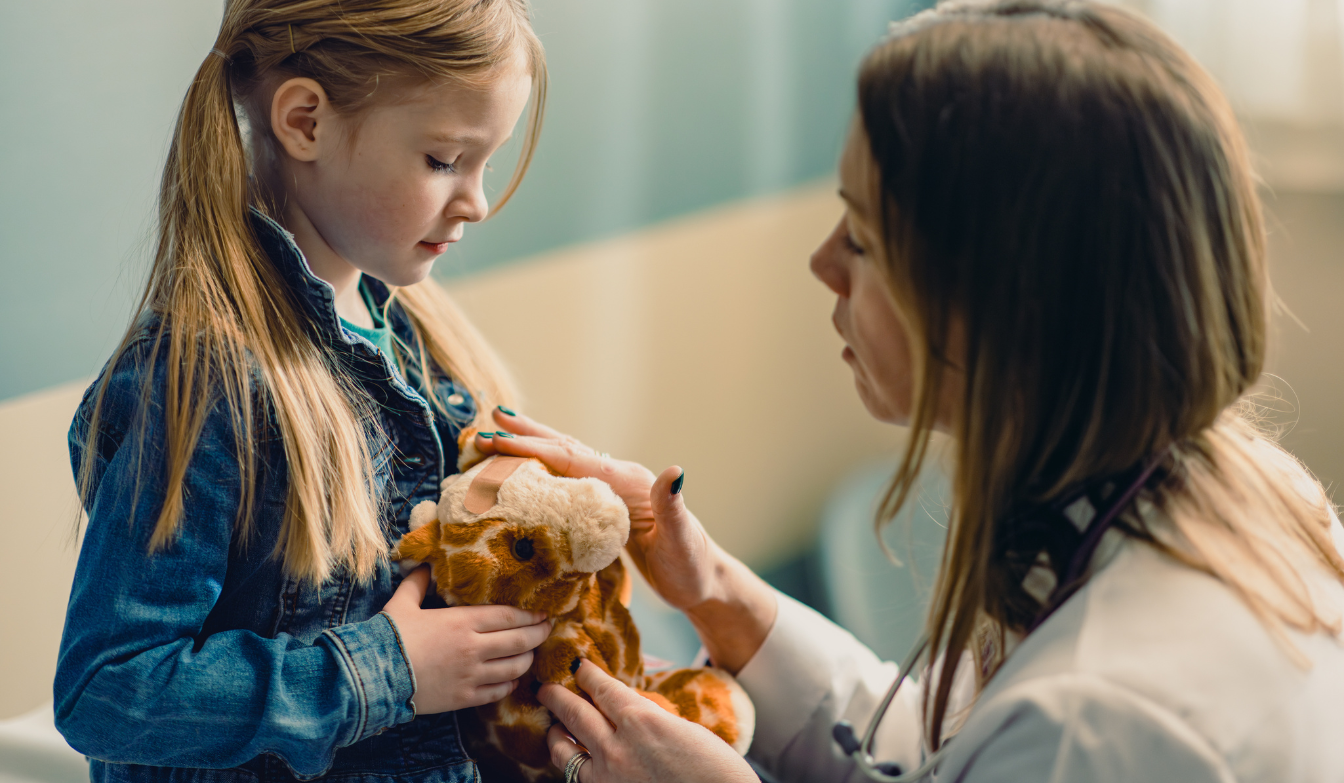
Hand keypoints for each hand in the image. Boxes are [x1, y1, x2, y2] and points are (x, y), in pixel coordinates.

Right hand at [381, 567, 551, 713]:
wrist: (372, 677)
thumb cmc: (387, 637)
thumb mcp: (402, 603)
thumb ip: (417, 582)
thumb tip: (423, 563)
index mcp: (462, 621)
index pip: (509, 616)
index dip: (530, 614)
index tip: (543, 612)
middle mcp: (473, 648)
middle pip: (519, 641)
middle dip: (539, 634)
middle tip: (548, 629)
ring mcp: (471, 675)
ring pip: (514, 667)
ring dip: (528, 659)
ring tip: (532, 653)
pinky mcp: (464, 698)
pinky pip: (498, 692)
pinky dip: (510, 684)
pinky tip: (512, 678)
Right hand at [480, 407, 776, 672]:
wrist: (704, 579)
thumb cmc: (692, 566)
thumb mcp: (682, 541)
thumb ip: (673, 507)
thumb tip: (675, 471)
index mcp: (628, 482)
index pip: (573, 460)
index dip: (534, 449)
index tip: (497, 440)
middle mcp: (620, 477)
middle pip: (565, 449)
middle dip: (526, 436)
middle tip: (487, 423)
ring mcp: (614, 489)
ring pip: (565, 459)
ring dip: (531, 445)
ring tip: (498, 433)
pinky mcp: (608, 504)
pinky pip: (568, 479)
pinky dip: (543, 468)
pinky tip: (525, 471)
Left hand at [539, 660, 756, 782]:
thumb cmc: (713, 769)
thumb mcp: (680, 729)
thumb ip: (647, 717)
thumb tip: (626, 709)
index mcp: (641, 719)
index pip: (602, 688)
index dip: (587, 674)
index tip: (578, 666)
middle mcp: (617, 746)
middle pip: (574, 712)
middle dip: (556, 696)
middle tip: (546, 688)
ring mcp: (608, 776)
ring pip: (564, 748)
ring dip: (557, 733)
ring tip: (555, 727)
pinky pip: (577, 776)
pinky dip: (572, 765)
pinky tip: (573, 760)